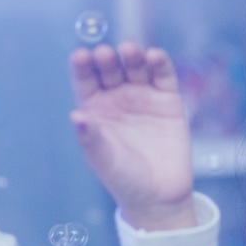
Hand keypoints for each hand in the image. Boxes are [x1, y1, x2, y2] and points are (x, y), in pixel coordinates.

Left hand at [69, 42, 196, 229]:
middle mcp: (117, 98)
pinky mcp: (169, 99)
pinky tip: (155, 55)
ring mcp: (144, 96)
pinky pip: (164, 76)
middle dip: (108, 59)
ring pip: (136, 67)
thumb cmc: (124, 179)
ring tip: (130, 49)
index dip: (83, 66)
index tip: (81, 55)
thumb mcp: (103, 159)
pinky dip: (160, 63)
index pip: (86, 80)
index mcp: (95, 109)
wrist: (159, 195)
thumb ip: (91, 138)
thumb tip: (76, 116)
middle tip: (105, 54)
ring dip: (133, 56)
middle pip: (111, 69)